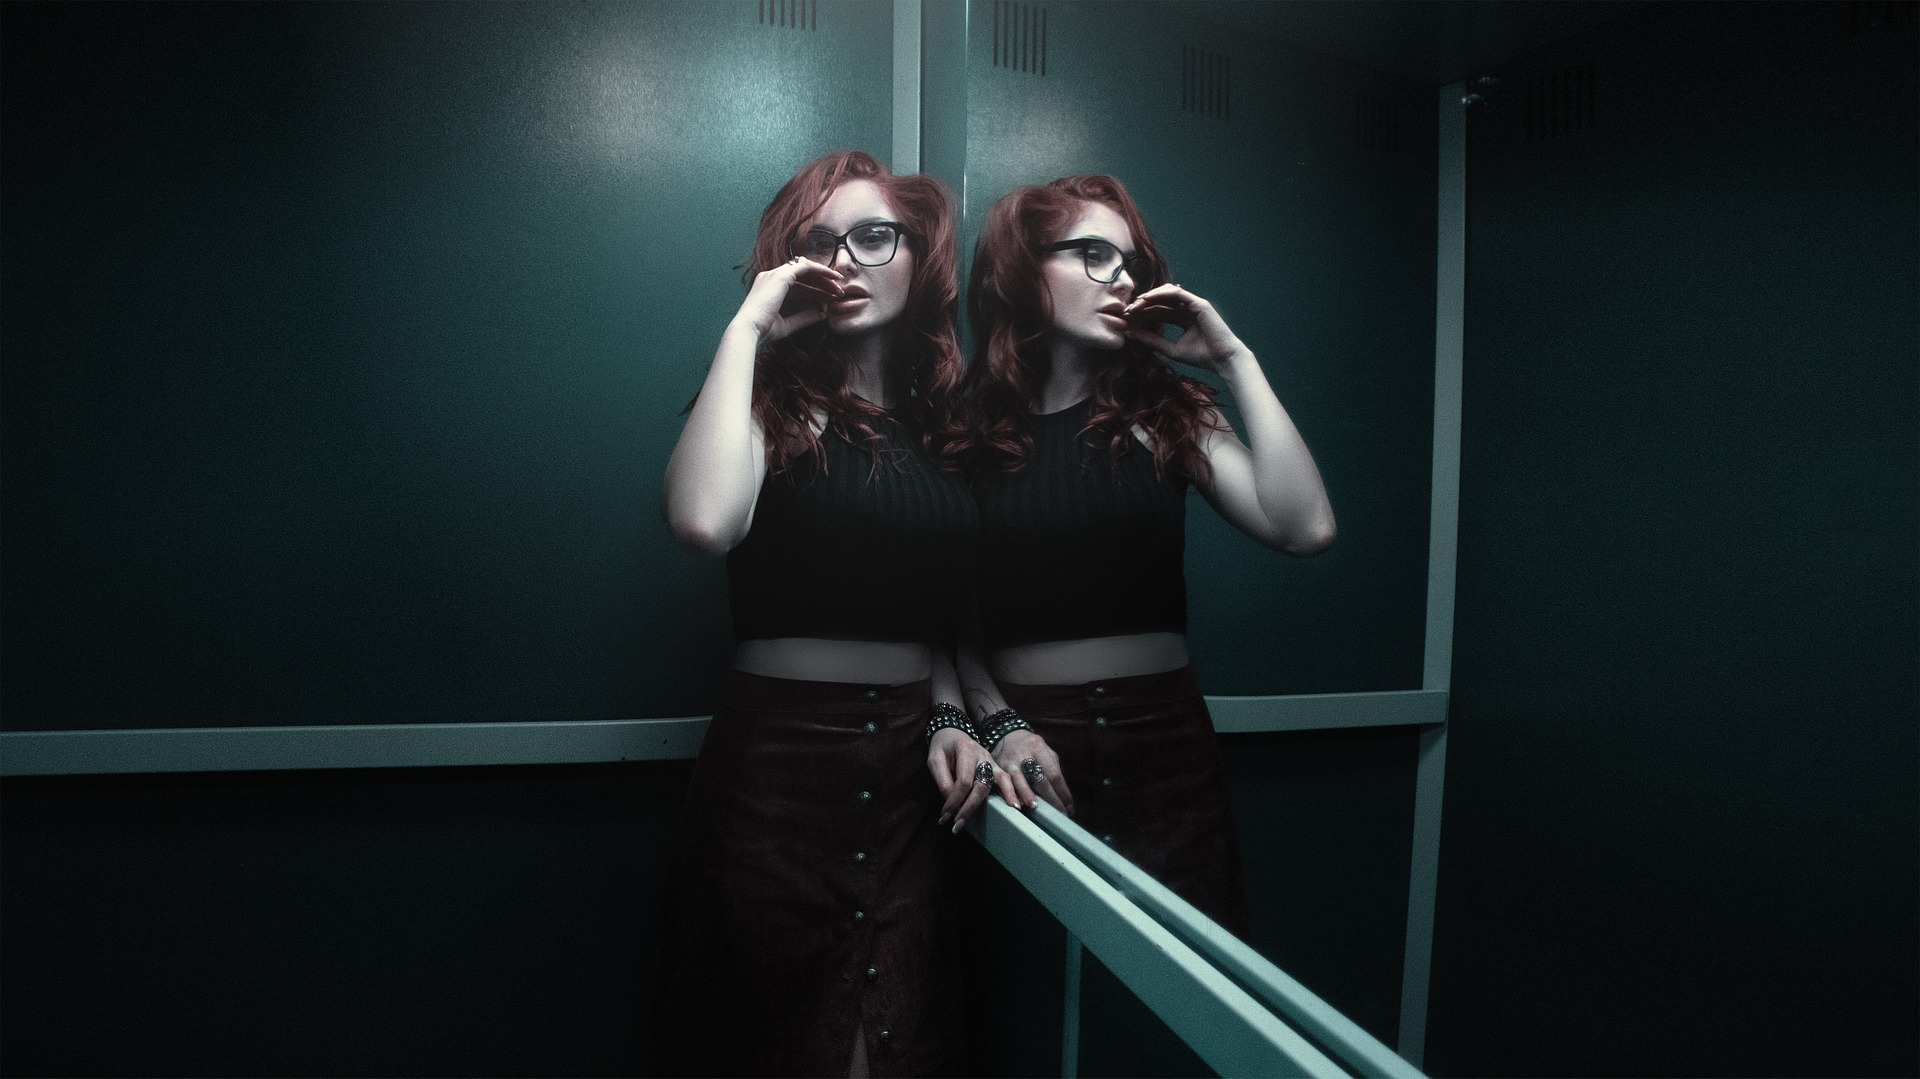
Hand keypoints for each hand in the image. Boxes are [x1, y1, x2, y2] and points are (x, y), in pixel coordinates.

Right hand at [732, 257, 845, 343]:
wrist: (748, 331)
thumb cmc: (763, 332)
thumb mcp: (787, 325)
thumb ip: (804, 318)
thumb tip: (821, 314)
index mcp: (769, 288)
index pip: (797, 284)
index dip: (815, 291)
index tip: (830, 300)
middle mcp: (770, 277)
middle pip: (803, 275)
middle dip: (822, 283)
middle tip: (839, 293)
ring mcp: (774, 275)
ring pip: (806, 269)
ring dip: (824, 277)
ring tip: (840, 288)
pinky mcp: (781, 276)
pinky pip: (805, 267)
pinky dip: (820, 270)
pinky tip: (833, 278)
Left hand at [927, 727, 1019, 833]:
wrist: (953, 733)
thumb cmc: (943, 748)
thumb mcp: (935, 760)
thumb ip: (943, 780)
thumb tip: (952, 803)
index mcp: (966, 749)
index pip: (963, 781)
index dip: (954, 800)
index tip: (945, 816)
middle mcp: (982, 755)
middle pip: (981, 785)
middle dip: (969, 807)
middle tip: (958, 825)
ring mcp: (992, 761)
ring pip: (998, 782)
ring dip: (995, 801)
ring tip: (1000, 817)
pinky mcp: (996, 767)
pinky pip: (1006, 780)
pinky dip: (1011, 792)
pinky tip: (1015, 805)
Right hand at [992, 729, 1074, 815]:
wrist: (1005, 735)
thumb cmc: (1030, 748)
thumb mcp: (1044, 751)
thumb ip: (1053, 768)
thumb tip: (1063, 794)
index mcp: (1039, 749)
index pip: (1054, 774)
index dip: (1062, 792)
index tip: (1069, 806)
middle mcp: (1024, 755)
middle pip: (1039, 779)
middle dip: (1051, 799)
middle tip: (1059, 813)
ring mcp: (1010, 762)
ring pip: (1019, 780)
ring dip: (1028, 795)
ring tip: (1035, 807)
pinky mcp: (997, 769)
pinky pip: (1004, 783)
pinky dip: (1010, 794)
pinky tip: (1016, 805)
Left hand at [1123, 283, 1248, 372]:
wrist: (1222, 360)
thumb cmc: (1201, 357)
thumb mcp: (1171, 349)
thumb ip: (1152, 341)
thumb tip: (1131, 334)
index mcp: (1182, 318)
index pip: (1158, 312)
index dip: (1141, 315)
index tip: (1125, 320)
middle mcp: (1187, 308)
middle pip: (1159, 303)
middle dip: (1141, 306)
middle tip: (1125, 312)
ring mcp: (1193, 304)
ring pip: (1166, 294)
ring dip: (1148, 298)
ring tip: (1133, 306)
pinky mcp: (1198, 302)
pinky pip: (1176, 293)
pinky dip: (1160, 294)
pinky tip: (1146, 299)